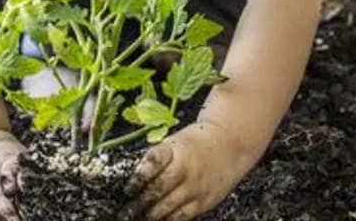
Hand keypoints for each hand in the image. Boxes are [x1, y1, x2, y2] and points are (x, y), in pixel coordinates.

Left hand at [119, 120, 251, 220]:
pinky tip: (158, 220)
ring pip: (168, 207)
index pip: (154, 163)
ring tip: (137, 218)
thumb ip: (157, 159)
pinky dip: (168, 220)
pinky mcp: (204, 202)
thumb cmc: (195, 143)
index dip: (139, 177)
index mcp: (175, 150)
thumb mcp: (174, 143)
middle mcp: (186, 169)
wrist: (230, 145)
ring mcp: (195, 188)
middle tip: (125, 211)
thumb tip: (135, 179)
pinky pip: (182, 216)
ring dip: (150, 215)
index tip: (127, 189)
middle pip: (159, 189)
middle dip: (139, 202)